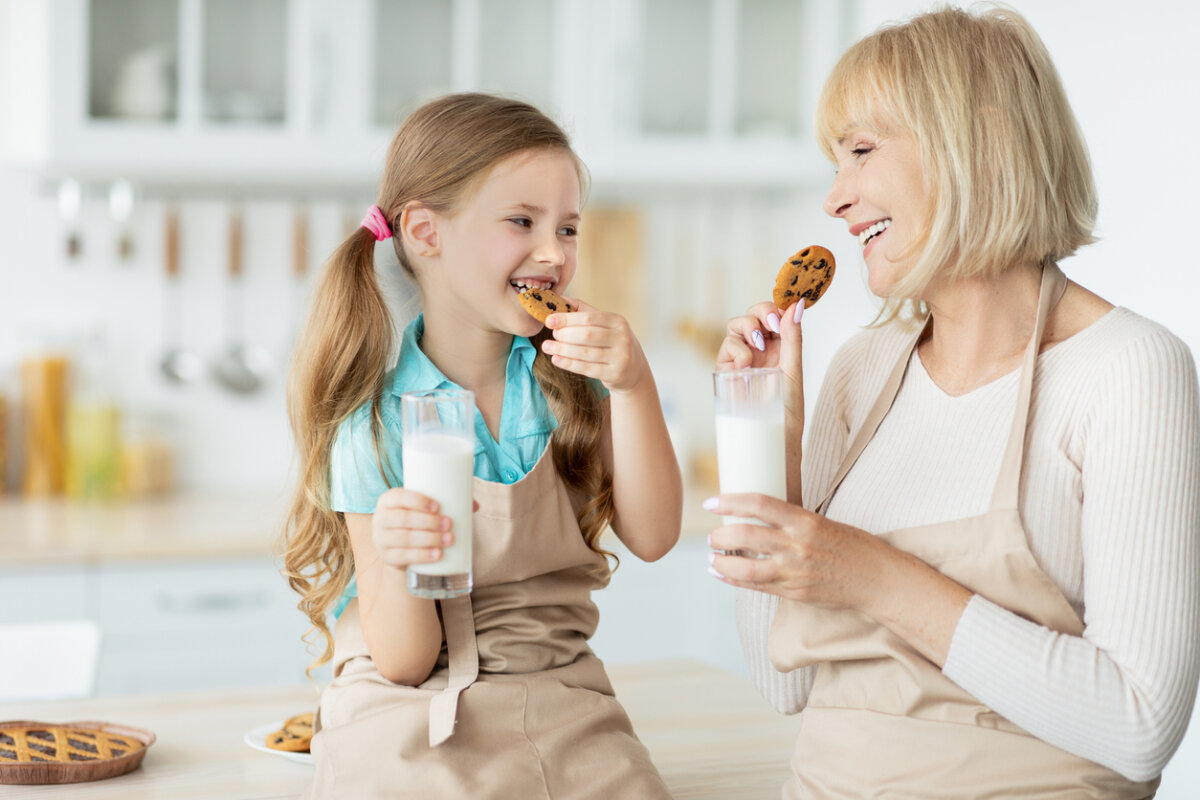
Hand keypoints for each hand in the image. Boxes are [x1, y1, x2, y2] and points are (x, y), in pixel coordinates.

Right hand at [371, 489, 477, 569]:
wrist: (401, 547)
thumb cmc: (417, 520)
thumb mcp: (425, 509)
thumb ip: (449, 502)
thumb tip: (474, 505)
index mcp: (388, 500)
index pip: (399, 497)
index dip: (417, 500)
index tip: (438, 506)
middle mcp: (380, 518)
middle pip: (402, 519)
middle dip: (428, 522)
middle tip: (449, 524)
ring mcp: (380, 539)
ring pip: (403, 538)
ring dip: (428, 539)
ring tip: (449, 540)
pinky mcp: (386, 557)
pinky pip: (402, 557)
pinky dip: (421, 556)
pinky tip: (437, 555)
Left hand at [541, 299, 649, 391]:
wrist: (633, 369)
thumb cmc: (612, 343)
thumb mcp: (604, 325)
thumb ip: (583, 311)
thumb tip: (560, 298)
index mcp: (618, 321)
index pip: (589, 318)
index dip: (567, 319)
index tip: (549, 320)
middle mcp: (622, 338)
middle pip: (587, 335)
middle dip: (565, 335)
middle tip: (551, 335)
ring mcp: (620, 357)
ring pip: (586, 353)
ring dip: (563, 350)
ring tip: (547, 347)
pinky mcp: (615, 374)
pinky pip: (587, 369)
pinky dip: (569, 364)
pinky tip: (556, 359)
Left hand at [704, 492, 882, 610]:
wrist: (876, 579)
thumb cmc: (852, 545)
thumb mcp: (822, 522)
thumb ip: (792, 520)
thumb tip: (757, 513)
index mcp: (805, 521)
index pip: (760, 505)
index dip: (730, 501)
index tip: (710, 503)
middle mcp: (797, 546)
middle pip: (746, 537)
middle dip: (721, 535)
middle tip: (712, 535)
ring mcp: (794, 572)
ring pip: (746, 568)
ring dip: (722, 562)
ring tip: (712, 558)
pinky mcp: (794, 592)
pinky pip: (757, 587)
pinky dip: (733, 581)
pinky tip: (720, 575)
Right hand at [716, 299, 805, 503]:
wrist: (773, 439)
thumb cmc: (787, 412)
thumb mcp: (794, 369)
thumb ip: (793, 337)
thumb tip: (796, 305)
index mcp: (780, 346)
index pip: (772, 314)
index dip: (774, 307)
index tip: (783, 311)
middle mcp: (759, 349)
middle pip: (752, 313)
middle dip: (760, 312)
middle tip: (771, 324)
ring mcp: (741, 358)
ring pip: (735, 325)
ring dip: (747, 328)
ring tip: (758, 347)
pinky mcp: (726, 370)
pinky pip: (726, 347)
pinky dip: (736, 349)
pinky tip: (747, 364)